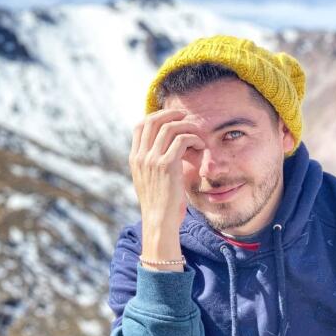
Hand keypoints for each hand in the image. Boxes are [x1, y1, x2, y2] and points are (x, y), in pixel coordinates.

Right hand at [129, 109, 204, 231]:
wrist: (159, 221)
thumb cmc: (159, 204)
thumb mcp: (148, 181)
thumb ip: (151, 164)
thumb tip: (162, 150)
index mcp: (135, 158)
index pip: (140, 125)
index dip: (157, 116)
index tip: (172, 119)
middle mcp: (141, 156)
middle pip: (154, 120)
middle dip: (172, 114)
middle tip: (187, 118)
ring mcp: (152, 159)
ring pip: (170, 127)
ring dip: (188, 127)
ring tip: (198, 136)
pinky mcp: (167, 165)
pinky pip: (182, 140)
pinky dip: (194, 138)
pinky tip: (201, 146)